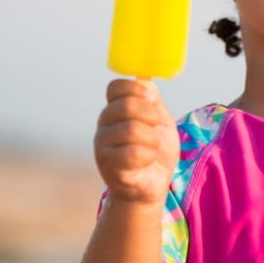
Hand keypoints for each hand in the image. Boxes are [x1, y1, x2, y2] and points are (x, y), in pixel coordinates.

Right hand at [93, 79, 178, 206]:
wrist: (154, 183)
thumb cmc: (155, 150)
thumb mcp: (160, 120)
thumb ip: (151, 100)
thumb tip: (144, 78)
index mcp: (115, 110)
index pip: (116, 87)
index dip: (136, 89)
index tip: (152, 100)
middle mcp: (104, 125)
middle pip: (126, 106)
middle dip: (151, 115)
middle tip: (156, 128)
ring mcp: (103, 146)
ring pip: (132, 130)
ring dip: (152, 140)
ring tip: (151, 148)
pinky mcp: (110, 166)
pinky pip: (132, 153)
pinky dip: (148, 156)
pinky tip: (146, 161)